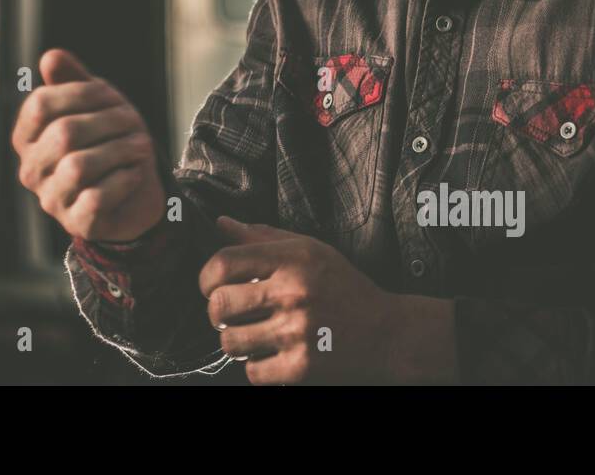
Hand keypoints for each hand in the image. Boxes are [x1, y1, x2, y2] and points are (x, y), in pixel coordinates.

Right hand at [11, 49, 165, 241]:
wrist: (133, 194)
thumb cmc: (108, 142)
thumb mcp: (94, 105)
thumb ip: (73, 80)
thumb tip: (51, 56)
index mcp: (27, 137)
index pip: (40, 104)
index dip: (80, 93)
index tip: (110, 95)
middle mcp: (31, 170)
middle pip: (64, 133)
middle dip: (108, 121)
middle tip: (135, 121)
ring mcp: (51, 200)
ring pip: (78, 166)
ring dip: (120, 150)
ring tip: (142, 145)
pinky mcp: (77, 224)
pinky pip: (96, 198)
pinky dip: (122, 181)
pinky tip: (135, 173)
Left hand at [200, 217, 456, 383]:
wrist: (388, 334)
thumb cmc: (344, 287)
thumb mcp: (309, 250)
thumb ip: (262, 237)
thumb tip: (221, 223)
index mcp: (292, 260)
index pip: (222, 263)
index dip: (206, 277)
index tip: (212, 285)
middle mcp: (293, 294)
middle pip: (219, 304)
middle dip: (216, 311)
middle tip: (230, 313)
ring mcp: (297, 333)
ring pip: (229, 341)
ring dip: (234, 340)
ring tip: (251, 334)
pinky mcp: (301, 367)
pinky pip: (251, 371)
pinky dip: (255, 366)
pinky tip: (271, 354)